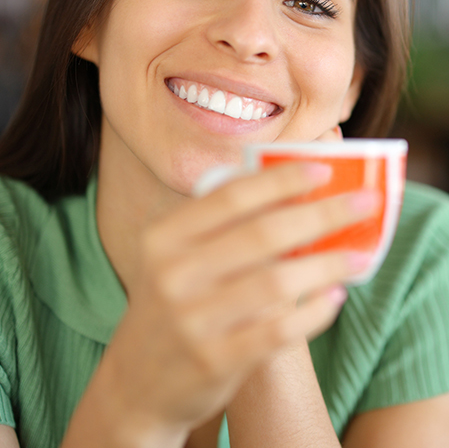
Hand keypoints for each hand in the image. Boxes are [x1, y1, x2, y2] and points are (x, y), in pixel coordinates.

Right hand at [93, 157, 374, 440]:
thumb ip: (219, 225)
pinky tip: (335, 297)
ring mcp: (192, 318)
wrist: (138, 381)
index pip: (232, 195)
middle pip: (263, 233)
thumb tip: (290, 188)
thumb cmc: (173, 305)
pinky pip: (279, 330)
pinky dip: (314, 311)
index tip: (323, 170)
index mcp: (165, 236)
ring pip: (277, 282)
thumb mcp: (175, 257)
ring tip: (360, 256)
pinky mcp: (214, 359)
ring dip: (328, 264)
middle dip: (322, 213)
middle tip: (364, 203)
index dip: (282, 179)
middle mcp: (173, 273)